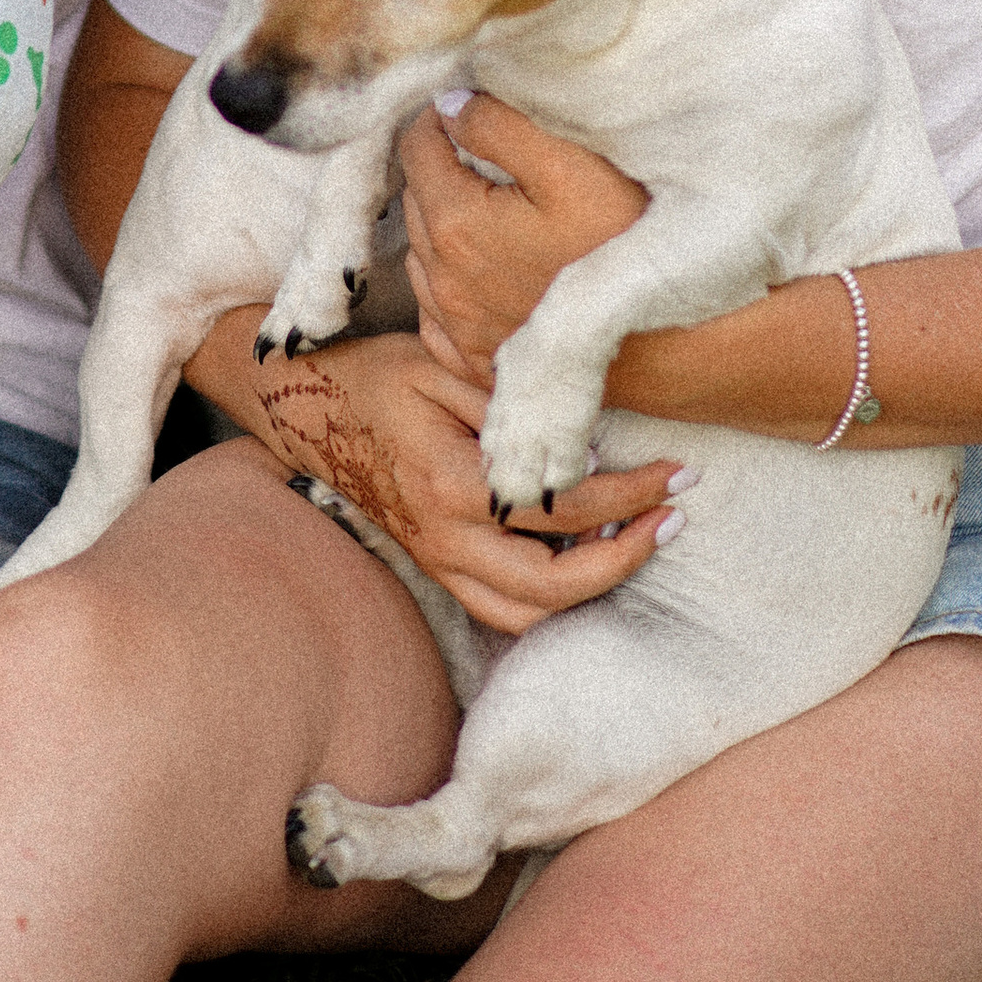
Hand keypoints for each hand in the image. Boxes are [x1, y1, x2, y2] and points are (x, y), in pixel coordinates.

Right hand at [249, 331, 682, 636]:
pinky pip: (501, 606)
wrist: (304, 409)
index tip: (677, 474)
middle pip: (553, 586)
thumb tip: (582, 436)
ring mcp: (438, 560)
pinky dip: (550, 597)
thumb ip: (508, 403)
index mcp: (452, 483)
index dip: (631, 495)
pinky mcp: (434, 565)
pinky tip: (581, 555)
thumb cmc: (377, 377)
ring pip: (527, 614)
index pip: (563, 508)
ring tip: (635, 541)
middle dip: (625, 558)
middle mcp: (446, 538)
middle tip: (672, 520)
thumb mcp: (440, 367)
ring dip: (590, 589)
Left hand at [399, 97, 649, 389]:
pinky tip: (487, 268)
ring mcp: (457, 328)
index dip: (441, 118)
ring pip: (422, 253)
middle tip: (490, 156)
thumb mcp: (570, 166)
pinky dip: (450, 281)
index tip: (474, 110)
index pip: (416, 148)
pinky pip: (436, 309)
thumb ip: (500, 126)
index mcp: (455, 225)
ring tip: (495, 210)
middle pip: (416, 199)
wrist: (664, 340)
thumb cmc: (623, 247)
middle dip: (443, 168)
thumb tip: (451, 107)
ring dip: (444, 224)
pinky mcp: (475, 360)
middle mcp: (443, 280)